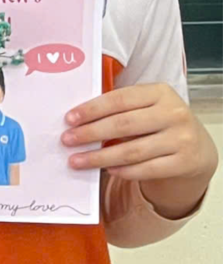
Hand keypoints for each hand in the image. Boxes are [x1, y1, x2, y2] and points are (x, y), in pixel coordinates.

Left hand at [64, 83, 216, 218]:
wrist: (197, 146)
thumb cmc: (159, 122)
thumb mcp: (146, 106)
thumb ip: (120, 108)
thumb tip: (78, 120)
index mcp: (160, 92)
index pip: (119, 99)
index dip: (92, 109)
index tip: (69, 119)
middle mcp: (174, 113)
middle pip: (123, 125)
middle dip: (90, 133)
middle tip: (67, 140)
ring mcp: (182, 138)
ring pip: (132, 151)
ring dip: (99, 157)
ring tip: (77, 160)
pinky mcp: (185, 162)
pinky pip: (147, 169)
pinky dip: (124, 171)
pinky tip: (107, 170)